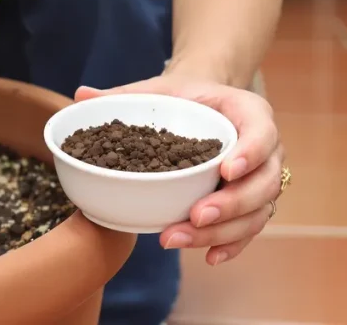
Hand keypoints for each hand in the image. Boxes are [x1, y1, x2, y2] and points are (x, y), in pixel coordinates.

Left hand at [75, 75, 282, 265]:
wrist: (203, 106)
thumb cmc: (184, 97)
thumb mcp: (159, 90)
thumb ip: (124, 94)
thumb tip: (80, 95)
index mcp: (249, 113)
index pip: (262, 133)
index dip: (249, 154)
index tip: (224, 170)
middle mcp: (266, 150)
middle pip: (263, 182)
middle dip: (230, 204)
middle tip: (196, 215)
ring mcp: (262, 179)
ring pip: (257, 212)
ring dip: (223, 231)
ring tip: (179, 238)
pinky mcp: (253, 203)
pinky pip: (250, 230)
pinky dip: (232, 245)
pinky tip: (209, 257)